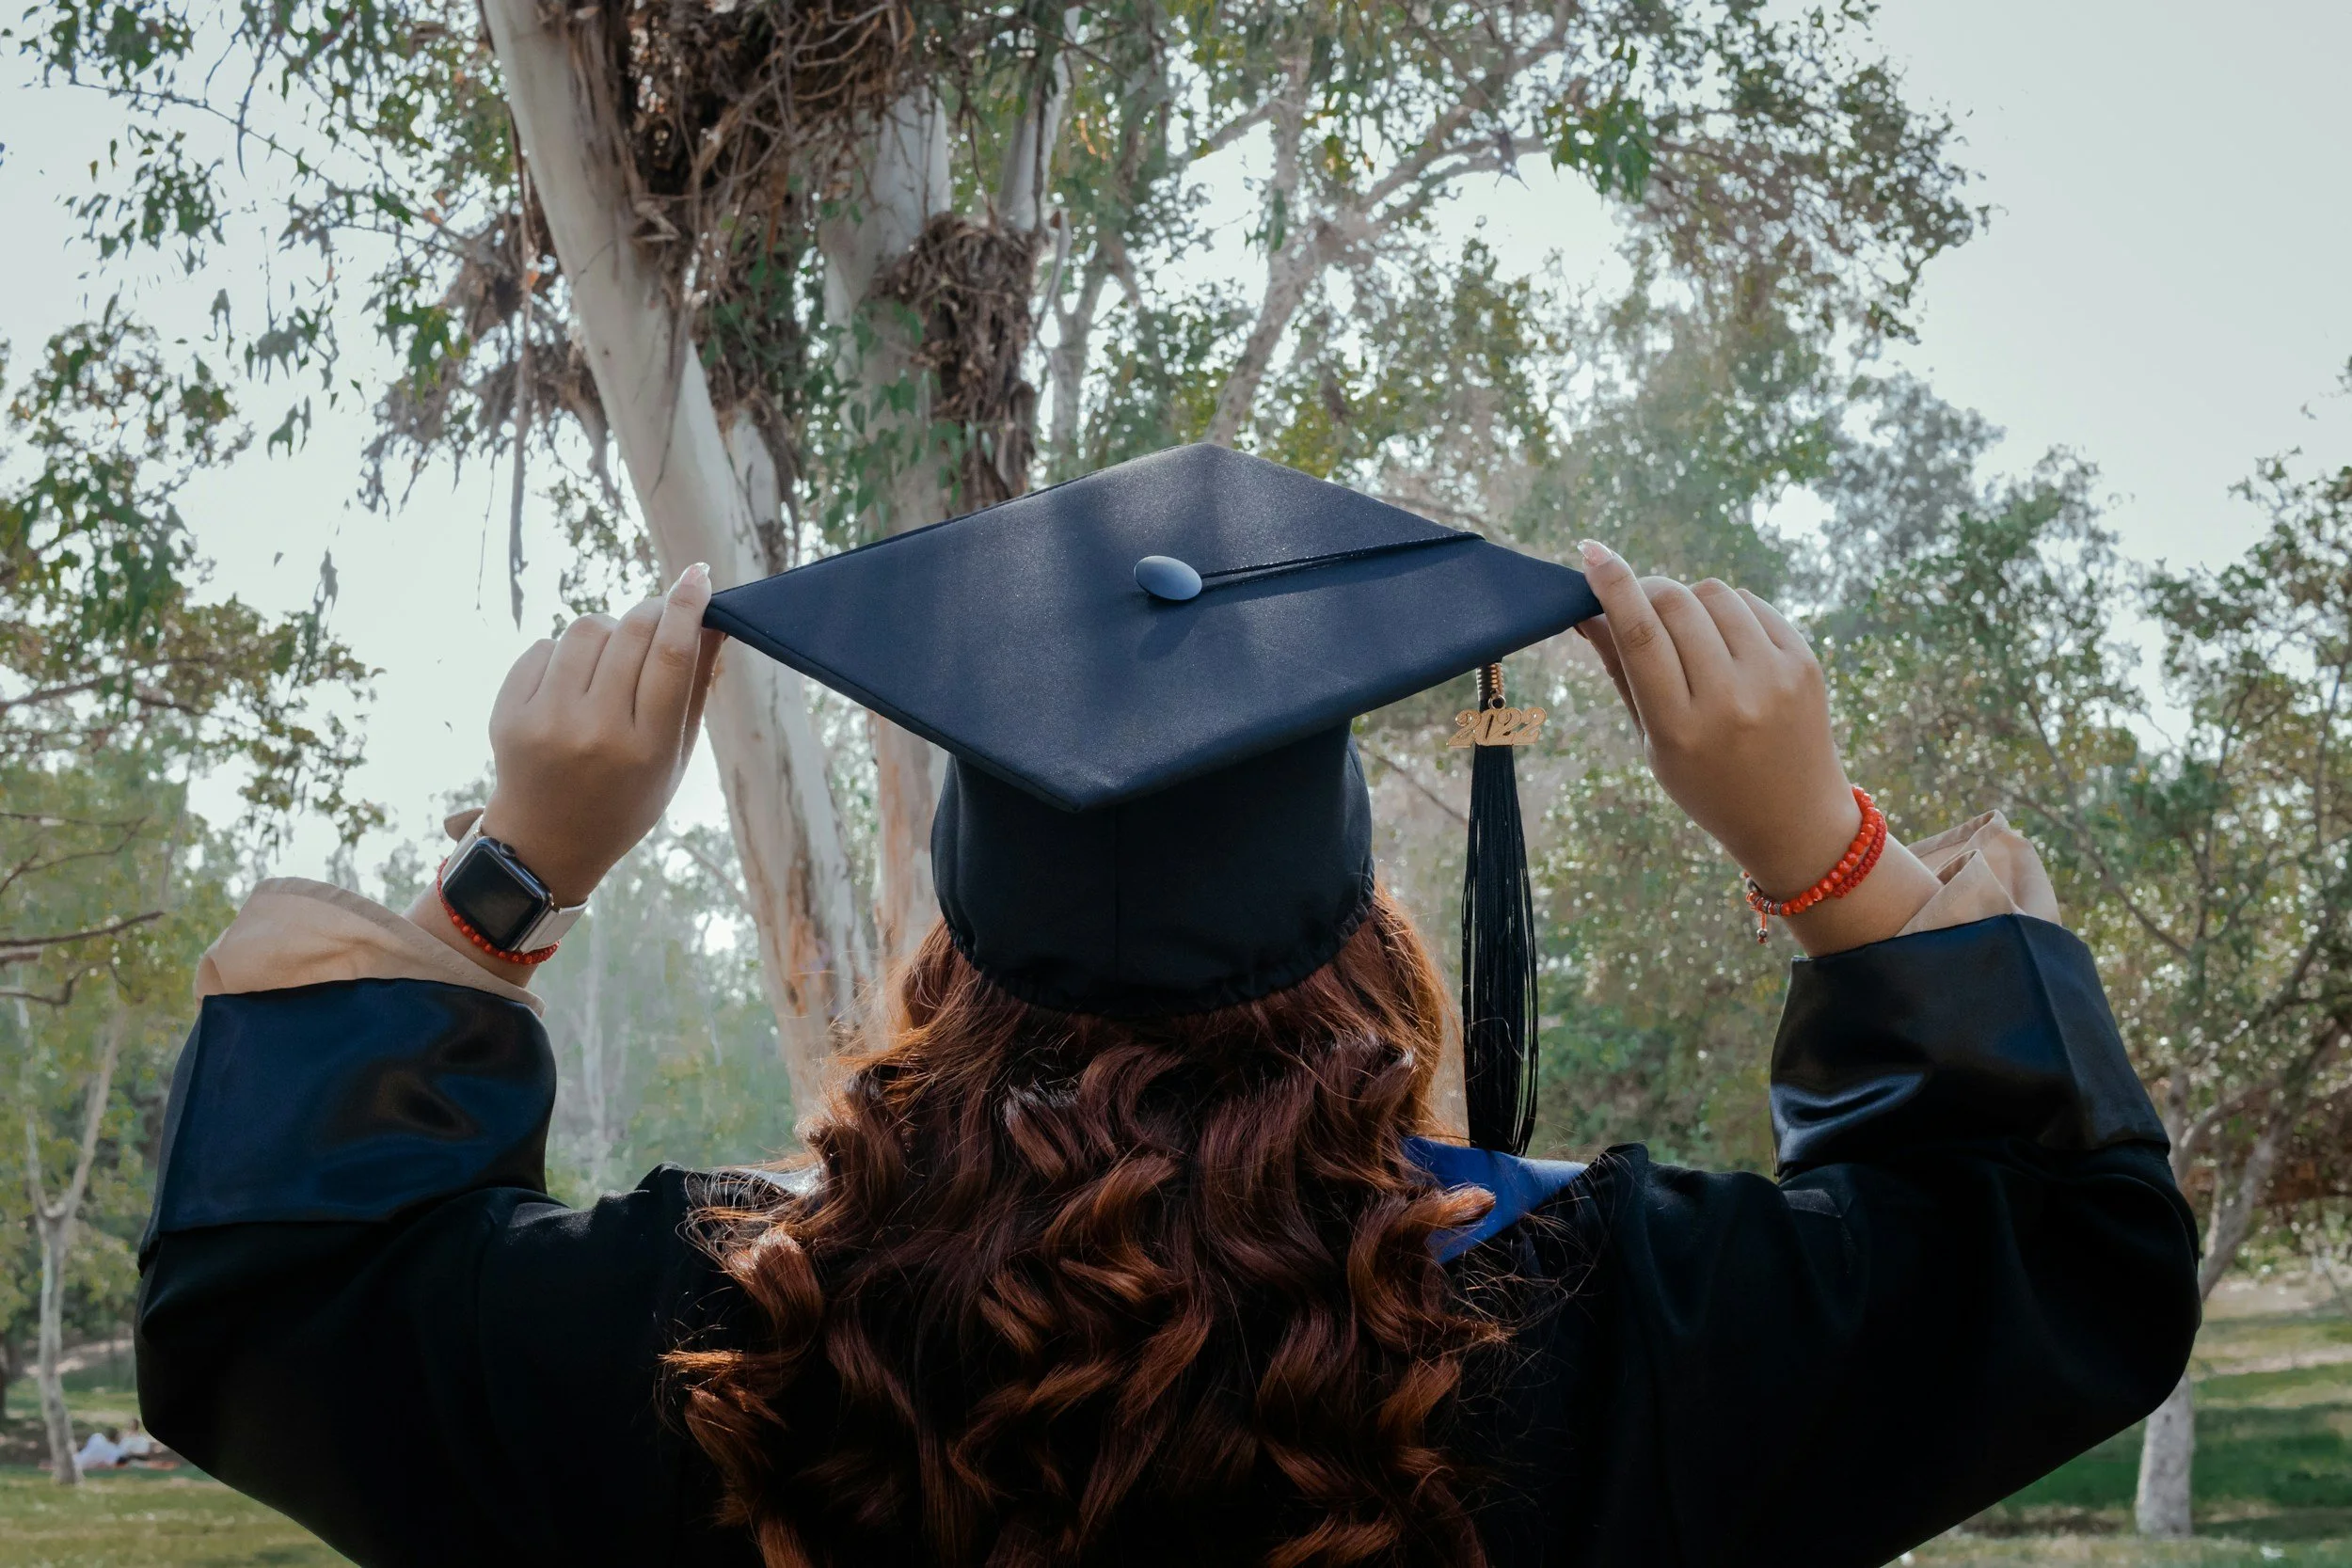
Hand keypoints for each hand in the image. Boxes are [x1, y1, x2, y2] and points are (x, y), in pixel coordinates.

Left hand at [478, 563, 722, 905]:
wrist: (546, 843)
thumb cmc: (625, 798)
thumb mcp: (674, 756)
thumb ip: (694, 689)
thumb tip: (711, 622)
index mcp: (646, 748)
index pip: (671, 654)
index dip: (686, 605)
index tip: (698, 576)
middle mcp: (595, 732)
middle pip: (631, 632)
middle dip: (650, 611)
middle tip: (657, 615)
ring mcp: (546, 721)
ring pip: (585, 630)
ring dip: (606, 630)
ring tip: (610, 659)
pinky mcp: (508, 714)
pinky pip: (544, 647)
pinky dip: (564, 653)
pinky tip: (571, 684)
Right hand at [1574, 540, 1938, 954]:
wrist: (1794, 819)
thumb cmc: (1707, 784)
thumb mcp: (1653, 742)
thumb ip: (1621, 673)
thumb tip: (1588, 610)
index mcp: (1680, 729)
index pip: (1640, 636)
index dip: (1613, 585)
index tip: (1593, 553)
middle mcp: (1729, 700)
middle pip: (1675, 605)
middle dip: (1648, 590)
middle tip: (1638, 599)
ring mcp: (1773, 679)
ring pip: (1714, 595)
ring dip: (1689, 600)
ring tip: (1688, 633)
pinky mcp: (1805, 664)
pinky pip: (1752, 605)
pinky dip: (1728, 611)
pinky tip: (1724, 642)